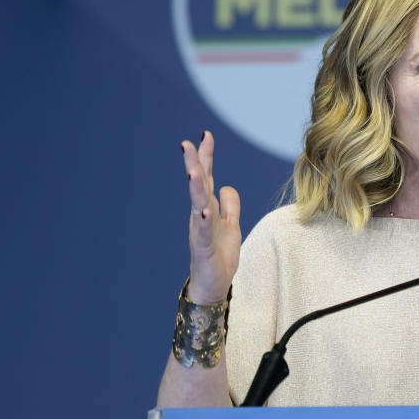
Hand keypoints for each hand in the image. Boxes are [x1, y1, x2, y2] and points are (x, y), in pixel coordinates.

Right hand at [181, 131, 241, 303]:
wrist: (212, 284)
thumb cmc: (219, 255)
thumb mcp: (231, 225)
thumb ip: (230, 206)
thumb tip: (227, 186)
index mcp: (209, 207)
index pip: (207, 178)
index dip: (206, 157)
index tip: (206, 135)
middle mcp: (202, 215)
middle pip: (198, 185)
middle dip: (194, 164)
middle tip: (187, 144)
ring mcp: (201, 230)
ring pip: (198, 204)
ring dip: (196, 188)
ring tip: (193, 171)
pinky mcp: (204, 247)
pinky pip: (204, 232)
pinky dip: (204, 220)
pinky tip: (204, 210)